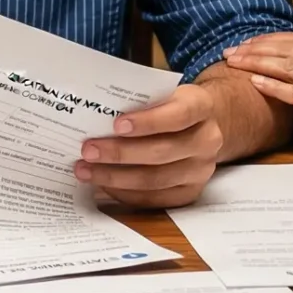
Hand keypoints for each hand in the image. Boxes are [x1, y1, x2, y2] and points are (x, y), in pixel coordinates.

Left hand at [76, 84, 224, 207]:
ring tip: (86, 170)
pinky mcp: (190, 192)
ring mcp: (201, 170)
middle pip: (162, 151)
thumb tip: (94, 116)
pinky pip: (155, 199)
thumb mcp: (162, 93)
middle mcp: (207, 140)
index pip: (178, 115)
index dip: (147, 122)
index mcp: (202, 107)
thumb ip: (139, 102)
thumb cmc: (170, 107)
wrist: (200, 126)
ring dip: (115, 177)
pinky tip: (103, 185)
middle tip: (88, 150)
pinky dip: (125, 193)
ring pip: (155, 179)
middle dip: (120, 153)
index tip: (116, 125)